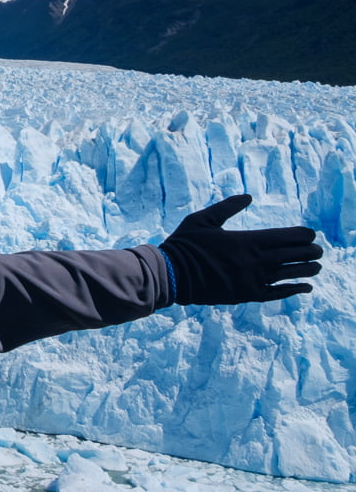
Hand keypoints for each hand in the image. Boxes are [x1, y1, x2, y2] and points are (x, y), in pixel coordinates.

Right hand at [159, 195, 321, 304]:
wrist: (171, 274)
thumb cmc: (185, 244)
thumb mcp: (203, 219)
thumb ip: (228, 207)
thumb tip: (249, 197)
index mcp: (245, 240)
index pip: (285, 237)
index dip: (302, 235)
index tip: (311, 234)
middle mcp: (254, 260)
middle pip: (292, 255)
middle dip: (310, 251)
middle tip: (319, 250)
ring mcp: (251, 279)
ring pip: (289, 274)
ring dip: (306, 270)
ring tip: (317, 266)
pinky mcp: (246, 295)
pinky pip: (277, 293)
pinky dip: (293, 290)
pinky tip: (305, 287)